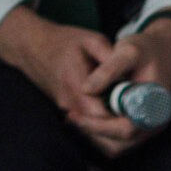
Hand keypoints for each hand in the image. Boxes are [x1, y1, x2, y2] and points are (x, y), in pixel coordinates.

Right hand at [0, 4, 137, 156]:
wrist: (34, 48)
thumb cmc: (65, 42)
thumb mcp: (91, 40)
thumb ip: (110, 56)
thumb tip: (128, 74)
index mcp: (75, 84)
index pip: (101, 116)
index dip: (122, 116)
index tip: (136, 107)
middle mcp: (68, 102)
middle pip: (99, 128)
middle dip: (120, 123)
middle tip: (136, 110)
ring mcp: (65, 109)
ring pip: (94, 131)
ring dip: (112, 124)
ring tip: (126, 108)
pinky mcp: (66, 112)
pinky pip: (87, 126)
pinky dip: (102, 122)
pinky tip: (112, 107)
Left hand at [76, 18, 170, 157]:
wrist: (161, 48)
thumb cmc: (144, 48)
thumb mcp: (127, 51)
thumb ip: (108, 70)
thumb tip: (86, 90)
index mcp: (156, 107)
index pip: (125, 129)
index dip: (97, 126)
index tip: (74, 117)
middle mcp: (155, 122)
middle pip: (121, 144)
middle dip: (92, 133)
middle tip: (69, 118)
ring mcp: (149, 127)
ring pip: (118, 146)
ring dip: (95, 136)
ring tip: (73, 118)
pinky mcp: (140, 125)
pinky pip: (119, 140)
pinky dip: (101, 133)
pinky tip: (84, 118)